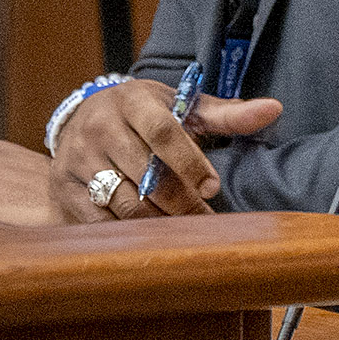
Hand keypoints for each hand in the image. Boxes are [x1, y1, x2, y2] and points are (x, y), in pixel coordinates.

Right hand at [49, 79, 281, 220]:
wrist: (80, 117)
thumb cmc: (143, 112)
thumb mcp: (180, 105)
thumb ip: (226, 113)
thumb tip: (274, 109)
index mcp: (132, 101)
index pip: (163, 131)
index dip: (191, 162)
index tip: (213, 187)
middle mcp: (99, 128)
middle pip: (145, 175)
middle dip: (180, 202)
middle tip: (206, 222)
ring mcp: (78, 160)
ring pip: (124, 202)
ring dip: (158, 223)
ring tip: (184, 233)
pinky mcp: (64, 189)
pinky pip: (100, 222)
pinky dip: (128, 233)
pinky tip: (151, 238)